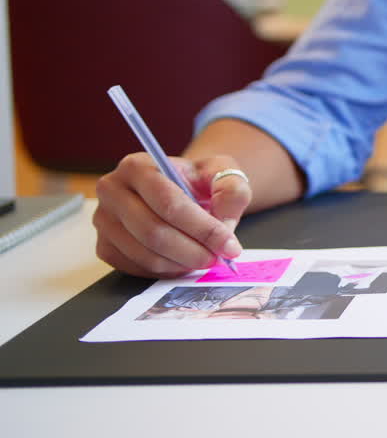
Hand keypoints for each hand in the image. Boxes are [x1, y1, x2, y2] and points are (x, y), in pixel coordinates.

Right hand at [94, 153, 249, 277]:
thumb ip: (232, 192)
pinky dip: (166, 270)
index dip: (202, 228)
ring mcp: (103, 221)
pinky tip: (184, 261)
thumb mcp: (223, 172)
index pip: (169, 203)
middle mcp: (112, 191)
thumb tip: (224, 226)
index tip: (229, 245)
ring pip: (145, 254)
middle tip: (219, 258)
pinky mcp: (105, 246)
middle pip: (153, 231)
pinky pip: (137, 268)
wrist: (181, 188)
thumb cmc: (199, 180)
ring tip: (205, 258)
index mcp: (137, 166)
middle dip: (192, 251)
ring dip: (181, 263)